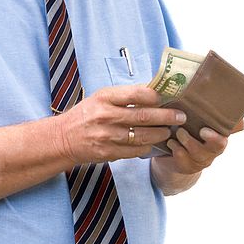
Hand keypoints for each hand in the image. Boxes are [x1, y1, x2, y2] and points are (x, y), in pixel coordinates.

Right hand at [55, 85, 182, 163]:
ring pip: (143, 136)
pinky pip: (135, 150)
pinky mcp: (108, 152)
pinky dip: (146, 147)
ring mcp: (107, 136)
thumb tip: (153, 91)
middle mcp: (106, 116)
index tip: (167, 97)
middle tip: (181, 116)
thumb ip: (124, 96)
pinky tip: (152, 143)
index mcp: (105, 98)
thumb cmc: (85, 115)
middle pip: (143, 116)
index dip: (155, 96)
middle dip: (166, 116)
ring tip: (169, 131)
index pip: (136, 94)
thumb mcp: (100, 98)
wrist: (63, 138)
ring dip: (160, 134)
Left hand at [149, 117, 243, 194]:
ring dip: (189, 142)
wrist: (172, 156)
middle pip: (219, 145)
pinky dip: (177, 151)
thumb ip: (208, 111)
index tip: (212, 126)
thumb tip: (217, 90)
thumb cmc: (185, 131)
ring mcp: (201, 160)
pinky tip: (171, 144)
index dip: (228, 128)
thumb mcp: (196, 120)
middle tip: (201, 131)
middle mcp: (213, 149)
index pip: (233, 128)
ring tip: (179, 134)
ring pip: (200, 153)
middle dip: (211, 139)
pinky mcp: (186, 166)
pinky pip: (184, 161)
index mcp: (218, 132)